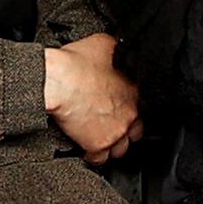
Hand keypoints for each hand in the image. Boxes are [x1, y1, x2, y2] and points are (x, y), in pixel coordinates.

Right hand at [44, 33, 143, 164]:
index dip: (132, 108)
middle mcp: (129, 114)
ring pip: (121, 149)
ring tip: (102, 139)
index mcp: (133, 91)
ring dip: (113, 145)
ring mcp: (115, 131)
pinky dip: (94, 156)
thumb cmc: (76, 63)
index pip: (144, 107)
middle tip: (114, 125)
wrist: (58, 81)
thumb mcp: (104, 43)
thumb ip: (118, 48)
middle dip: (126, 130)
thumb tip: (119, 45)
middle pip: (136, 132)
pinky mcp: (97, 144)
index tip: (122, 108)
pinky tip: (89, 150)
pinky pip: (100, 160)